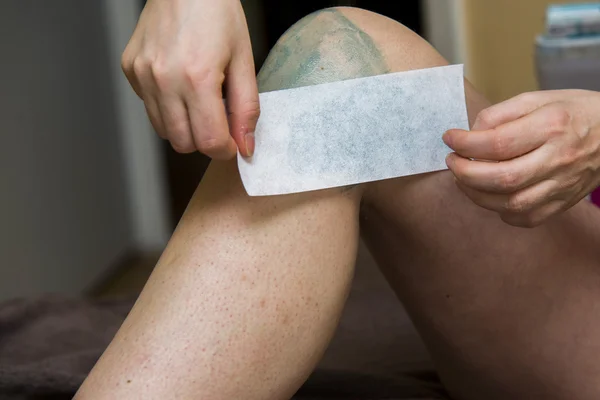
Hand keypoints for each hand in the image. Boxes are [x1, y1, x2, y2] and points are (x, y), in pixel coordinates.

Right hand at [121, 0, 259, 157]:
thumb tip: (245, 146)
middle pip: (184, 143)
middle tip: (218, 120)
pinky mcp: (129, 70)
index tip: (233, 142)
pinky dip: (167, 107)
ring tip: (199, 100)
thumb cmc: (217, 14)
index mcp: (198, 78)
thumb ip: (246, 109)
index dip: (226, 149)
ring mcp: (142, 75)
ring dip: (185, 127)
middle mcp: (164, 80)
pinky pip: (150, 108)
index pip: (209, 141)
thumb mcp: (244, 60)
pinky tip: (179, 84)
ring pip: (164, 131)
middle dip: (205, 140)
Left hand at [443, 90, 599, 227]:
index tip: (449, 138)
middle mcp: (558, 159)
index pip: (498, 143)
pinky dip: (500, 211)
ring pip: (511, 204)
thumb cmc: (572, 112)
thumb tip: (469, 133)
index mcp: (551, 126)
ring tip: (463, 178)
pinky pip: (526, 218)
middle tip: (451, 161)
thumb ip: (500, 114)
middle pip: (502, 178)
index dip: (465, 143)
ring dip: (476, 194)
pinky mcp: (563, 203)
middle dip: (465, 173)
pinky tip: (490, 195)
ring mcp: (562, 185)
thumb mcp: (538, 99)